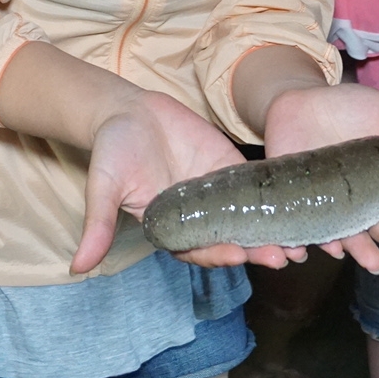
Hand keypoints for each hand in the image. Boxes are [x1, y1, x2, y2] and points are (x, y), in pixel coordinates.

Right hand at [74, 91, 314, 273]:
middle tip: (285, 256)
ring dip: (273, 230)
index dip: (218, 255)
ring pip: (250, 218)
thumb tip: (78, 267)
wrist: (127, 110)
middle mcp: (199, 216)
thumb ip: (97, 225)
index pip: (199, 250)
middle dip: (257, 249)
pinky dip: (277, 195)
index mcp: (172, 228)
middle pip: (232, 239)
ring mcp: (218, 193)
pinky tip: (300, 201)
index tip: (238, 256)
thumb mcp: (103, 188)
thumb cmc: (113, 151)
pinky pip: (255, 184)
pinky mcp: (230, 167)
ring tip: (300, 241)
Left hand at [260, 83, 378, 272]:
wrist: (300, 102)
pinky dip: (298, 244)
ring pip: (346, 237)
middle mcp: (362, 206)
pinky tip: (300, 251)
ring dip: (357, 251)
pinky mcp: (297, 206)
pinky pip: (298, 232)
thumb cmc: (351, 110)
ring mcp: (330, 209)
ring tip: (369, 260)